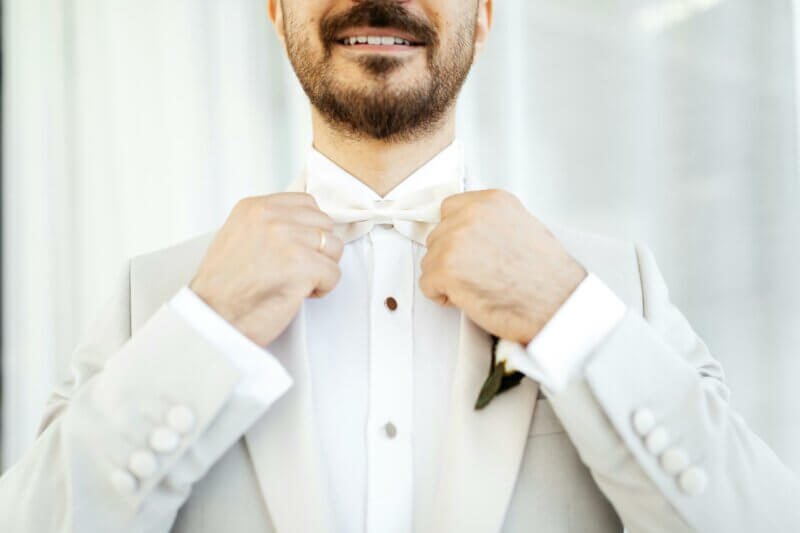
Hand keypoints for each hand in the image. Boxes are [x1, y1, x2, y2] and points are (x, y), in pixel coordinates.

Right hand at [190, 193, 343, 346]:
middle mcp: (270, 217)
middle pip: (324, 223)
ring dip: (323, 268)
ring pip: (334, 246)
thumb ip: (266, 224)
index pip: (306, 203)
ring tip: (299, 282)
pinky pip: (334, 273)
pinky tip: (299, 294)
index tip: (298, 249)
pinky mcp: (301, 265)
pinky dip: (323, 288)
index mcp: (254, 207)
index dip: (309, 229)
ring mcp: (287, 239)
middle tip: (298, 270)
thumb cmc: (223, 288)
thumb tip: (298, 222)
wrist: (213, 318)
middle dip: (318, 249)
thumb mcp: (236, 237)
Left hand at [420, 189, 586, 345]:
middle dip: (451, 257)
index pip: (450, 208)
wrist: (557, 305)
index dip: (455, 234)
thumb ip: (492, 224)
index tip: (462, 249)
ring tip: (478, 286)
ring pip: (430, 260)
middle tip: (477, 274)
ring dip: (447, 277)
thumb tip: (472, 233)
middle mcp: (472, 215)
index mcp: (492, 202)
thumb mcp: (525, 229)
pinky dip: (442, 296)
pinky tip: (468, 297)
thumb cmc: (547, 277)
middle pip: (438, 235)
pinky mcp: (446, 269)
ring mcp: (456, 241)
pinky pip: (427, 284)